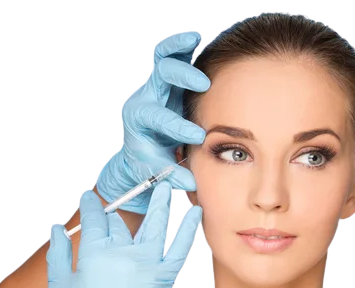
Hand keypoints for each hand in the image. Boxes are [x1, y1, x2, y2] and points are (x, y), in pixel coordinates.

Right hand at [46, 182, 201, 287]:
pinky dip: (188, 229)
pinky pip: (179, 248)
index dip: (90, 207)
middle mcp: (122, 254)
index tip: (89, 199)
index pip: (93, 221)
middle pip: (122, 223)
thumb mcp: (59, 287)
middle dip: (121, 209)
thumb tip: (56, 228)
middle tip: (126, 198)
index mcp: (93, 254)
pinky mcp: (164, 277)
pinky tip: (195, 212)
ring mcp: (146, 264)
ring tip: (167, 187)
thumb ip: (57, 254)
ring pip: (156, 226)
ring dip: (163, 203)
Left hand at [94, 31, 217, 213]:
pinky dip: (196, 43)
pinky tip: (216, 37)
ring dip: (184, 44)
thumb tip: (189, 183)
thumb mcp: (156, 171)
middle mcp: (146, 95)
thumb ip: (172, 176)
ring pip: (164, 54)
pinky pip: (178, 52)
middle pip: (159, 75)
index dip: (177, 125)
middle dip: (181, 77)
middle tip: (204, 83)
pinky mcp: (168, 76)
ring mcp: (157, 82)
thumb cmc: (148, 160)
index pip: (157, 117)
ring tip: (208, 38)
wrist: (142, 146)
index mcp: (139, 119)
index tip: (198, 135)